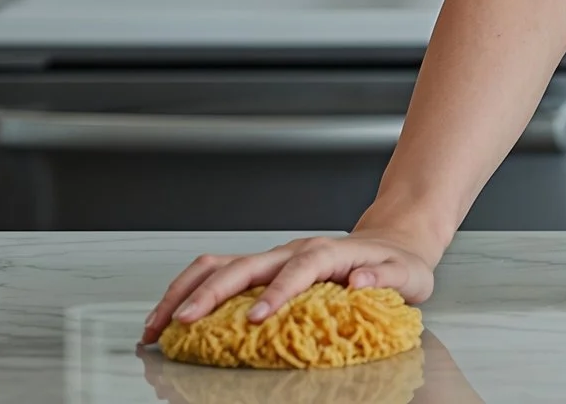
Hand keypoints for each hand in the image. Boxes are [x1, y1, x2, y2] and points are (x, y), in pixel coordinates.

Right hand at [138, 232, 439, 344]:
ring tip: (158, 324)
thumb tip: (359, 279)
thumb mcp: (408, 275)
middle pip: (243, 265)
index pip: (297, 269)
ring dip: (185, 291)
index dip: (275, 292)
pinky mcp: (262, 268)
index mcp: (328, 253)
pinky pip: (218, 274)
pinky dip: (189, 292)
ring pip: (218, 265)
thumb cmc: (399, 264)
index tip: (256, 317)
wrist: (393, 242)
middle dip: (209, 293)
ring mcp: (273, 257)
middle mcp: (293, 251)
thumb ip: (385, 278)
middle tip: (184, 323)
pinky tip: (170, 317)